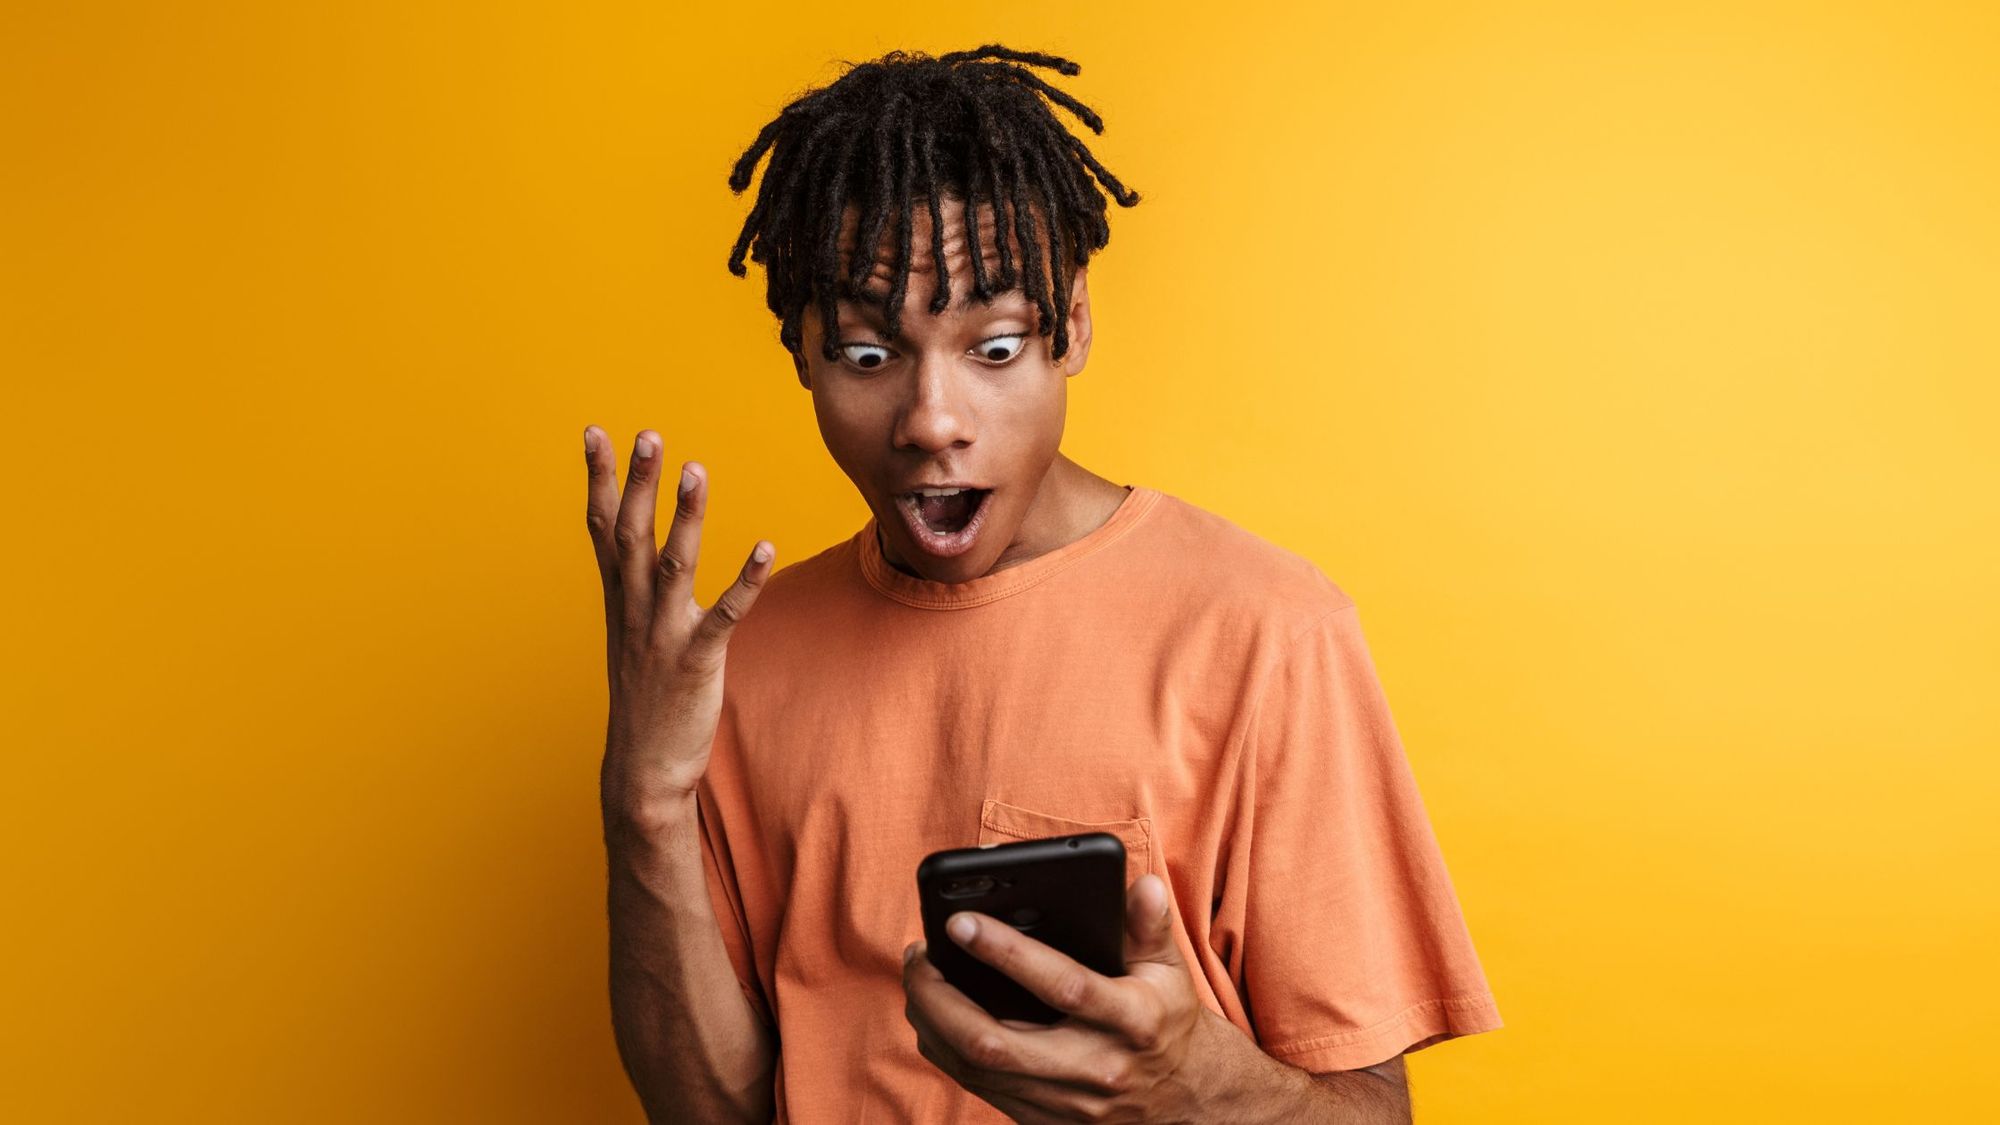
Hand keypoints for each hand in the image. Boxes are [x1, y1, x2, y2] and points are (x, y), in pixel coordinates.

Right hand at [583, 425, 772, 824]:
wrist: (642, 772)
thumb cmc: (644, 699)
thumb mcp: (631, 636)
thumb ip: (636, 591)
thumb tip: (643, 553)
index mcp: (618, 601)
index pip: (602, 527)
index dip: (599, 479)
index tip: (595, 431)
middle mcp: (634, 611)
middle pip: (631, 535)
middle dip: (637, 482)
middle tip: (647, 434)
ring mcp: (662, 635)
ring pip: (672, 565)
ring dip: (685, 517)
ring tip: (696, 470)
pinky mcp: (696, 661)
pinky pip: (724, 615)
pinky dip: (745, 581)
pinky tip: (765, 548)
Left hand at [901, 873, 1211, 1122]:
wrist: (1185, 1100)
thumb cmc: (1166, 1020)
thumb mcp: (1170, 970)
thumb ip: (1150, 925)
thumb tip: (1144, 884)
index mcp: (1132, 1021)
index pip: (1063, 985)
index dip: (1008, 953)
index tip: (960, 921)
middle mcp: (1095, 1068)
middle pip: (996, 1043)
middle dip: (941, 999)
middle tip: (918, 956)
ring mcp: (1066, 1102)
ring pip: (977, 1070)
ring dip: (933, 1023)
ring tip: (919, 978)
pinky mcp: (1044, 1121)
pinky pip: (979, 1088)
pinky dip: (946, 1050)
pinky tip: (933, 1015)